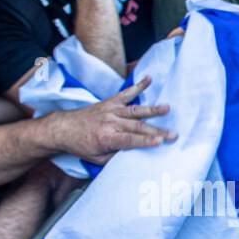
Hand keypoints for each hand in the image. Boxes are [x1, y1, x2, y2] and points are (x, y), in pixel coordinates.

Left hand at [49, 76, 175, 163]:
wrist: (64, 128)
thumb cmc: (81, 145)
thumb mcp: (97, 159)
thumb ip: (115, 157)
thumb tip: (134, 155)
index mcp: (107, 138)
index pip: (130, 140)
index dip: (146, 141)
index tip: (161, 142)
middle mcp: (110, 123)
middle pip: (138, 126)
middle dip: (157, 130)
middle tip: (174, 134)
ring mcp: (111, 110)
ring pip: (135, 110)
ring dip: (152, 110)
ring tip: (167, 108)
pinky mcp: (110, 102)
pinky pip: (126, 94)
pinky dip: (138, 86)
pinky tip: (149, 79)